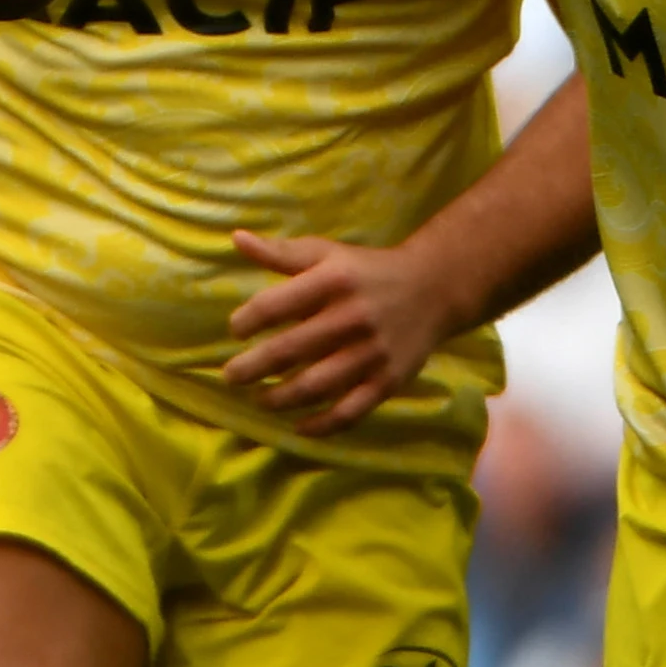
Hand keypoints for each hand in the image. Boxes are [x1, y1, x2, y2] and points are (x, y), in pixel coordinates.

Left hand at [220, 228, 465, 435]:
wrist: (434, 289)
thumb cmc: (366, 271)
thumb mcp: (326, 253)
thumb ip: (281, 252)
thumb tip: (237, 239)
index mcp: (332, 281)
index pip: (276, 305)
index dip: (247, 321)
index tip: (236, 331)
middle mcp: (351, 317)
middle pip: (291, 350)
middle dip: (253, 368)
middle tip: (231, 377)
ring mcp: (372, 353)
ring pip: (316, 386)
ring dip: (280, 399)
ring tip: (260, 400)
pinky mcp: (388, 381)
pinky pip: (350, 412)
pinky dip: (321, 426)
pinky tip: (298, 428)